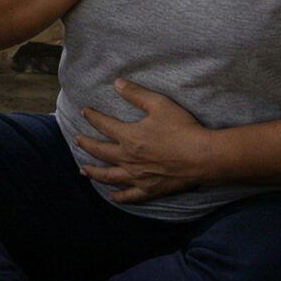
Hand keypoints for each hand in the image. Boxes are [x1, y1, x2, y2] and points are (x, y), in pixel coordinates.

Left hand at [75, 79, 212, 203]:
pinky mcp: (150, 190)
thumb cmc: (182, 129)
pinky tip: (112, 197)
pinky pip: (130, 196)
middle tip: (77, 140)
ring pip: (109, 176)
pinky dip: (119, 197)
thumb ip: (136, 94)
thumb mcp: (159, 104)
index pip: (104, 125)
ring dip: (94, 172)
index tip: (84, 112)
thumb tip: (117, 83)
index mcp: (129, 137)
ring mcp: (138, 177)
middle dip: (86, 144)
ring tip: (83, 170)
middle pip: (101, 152)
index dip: (92, 117)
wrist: (203, 157)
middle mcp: (128, 159)